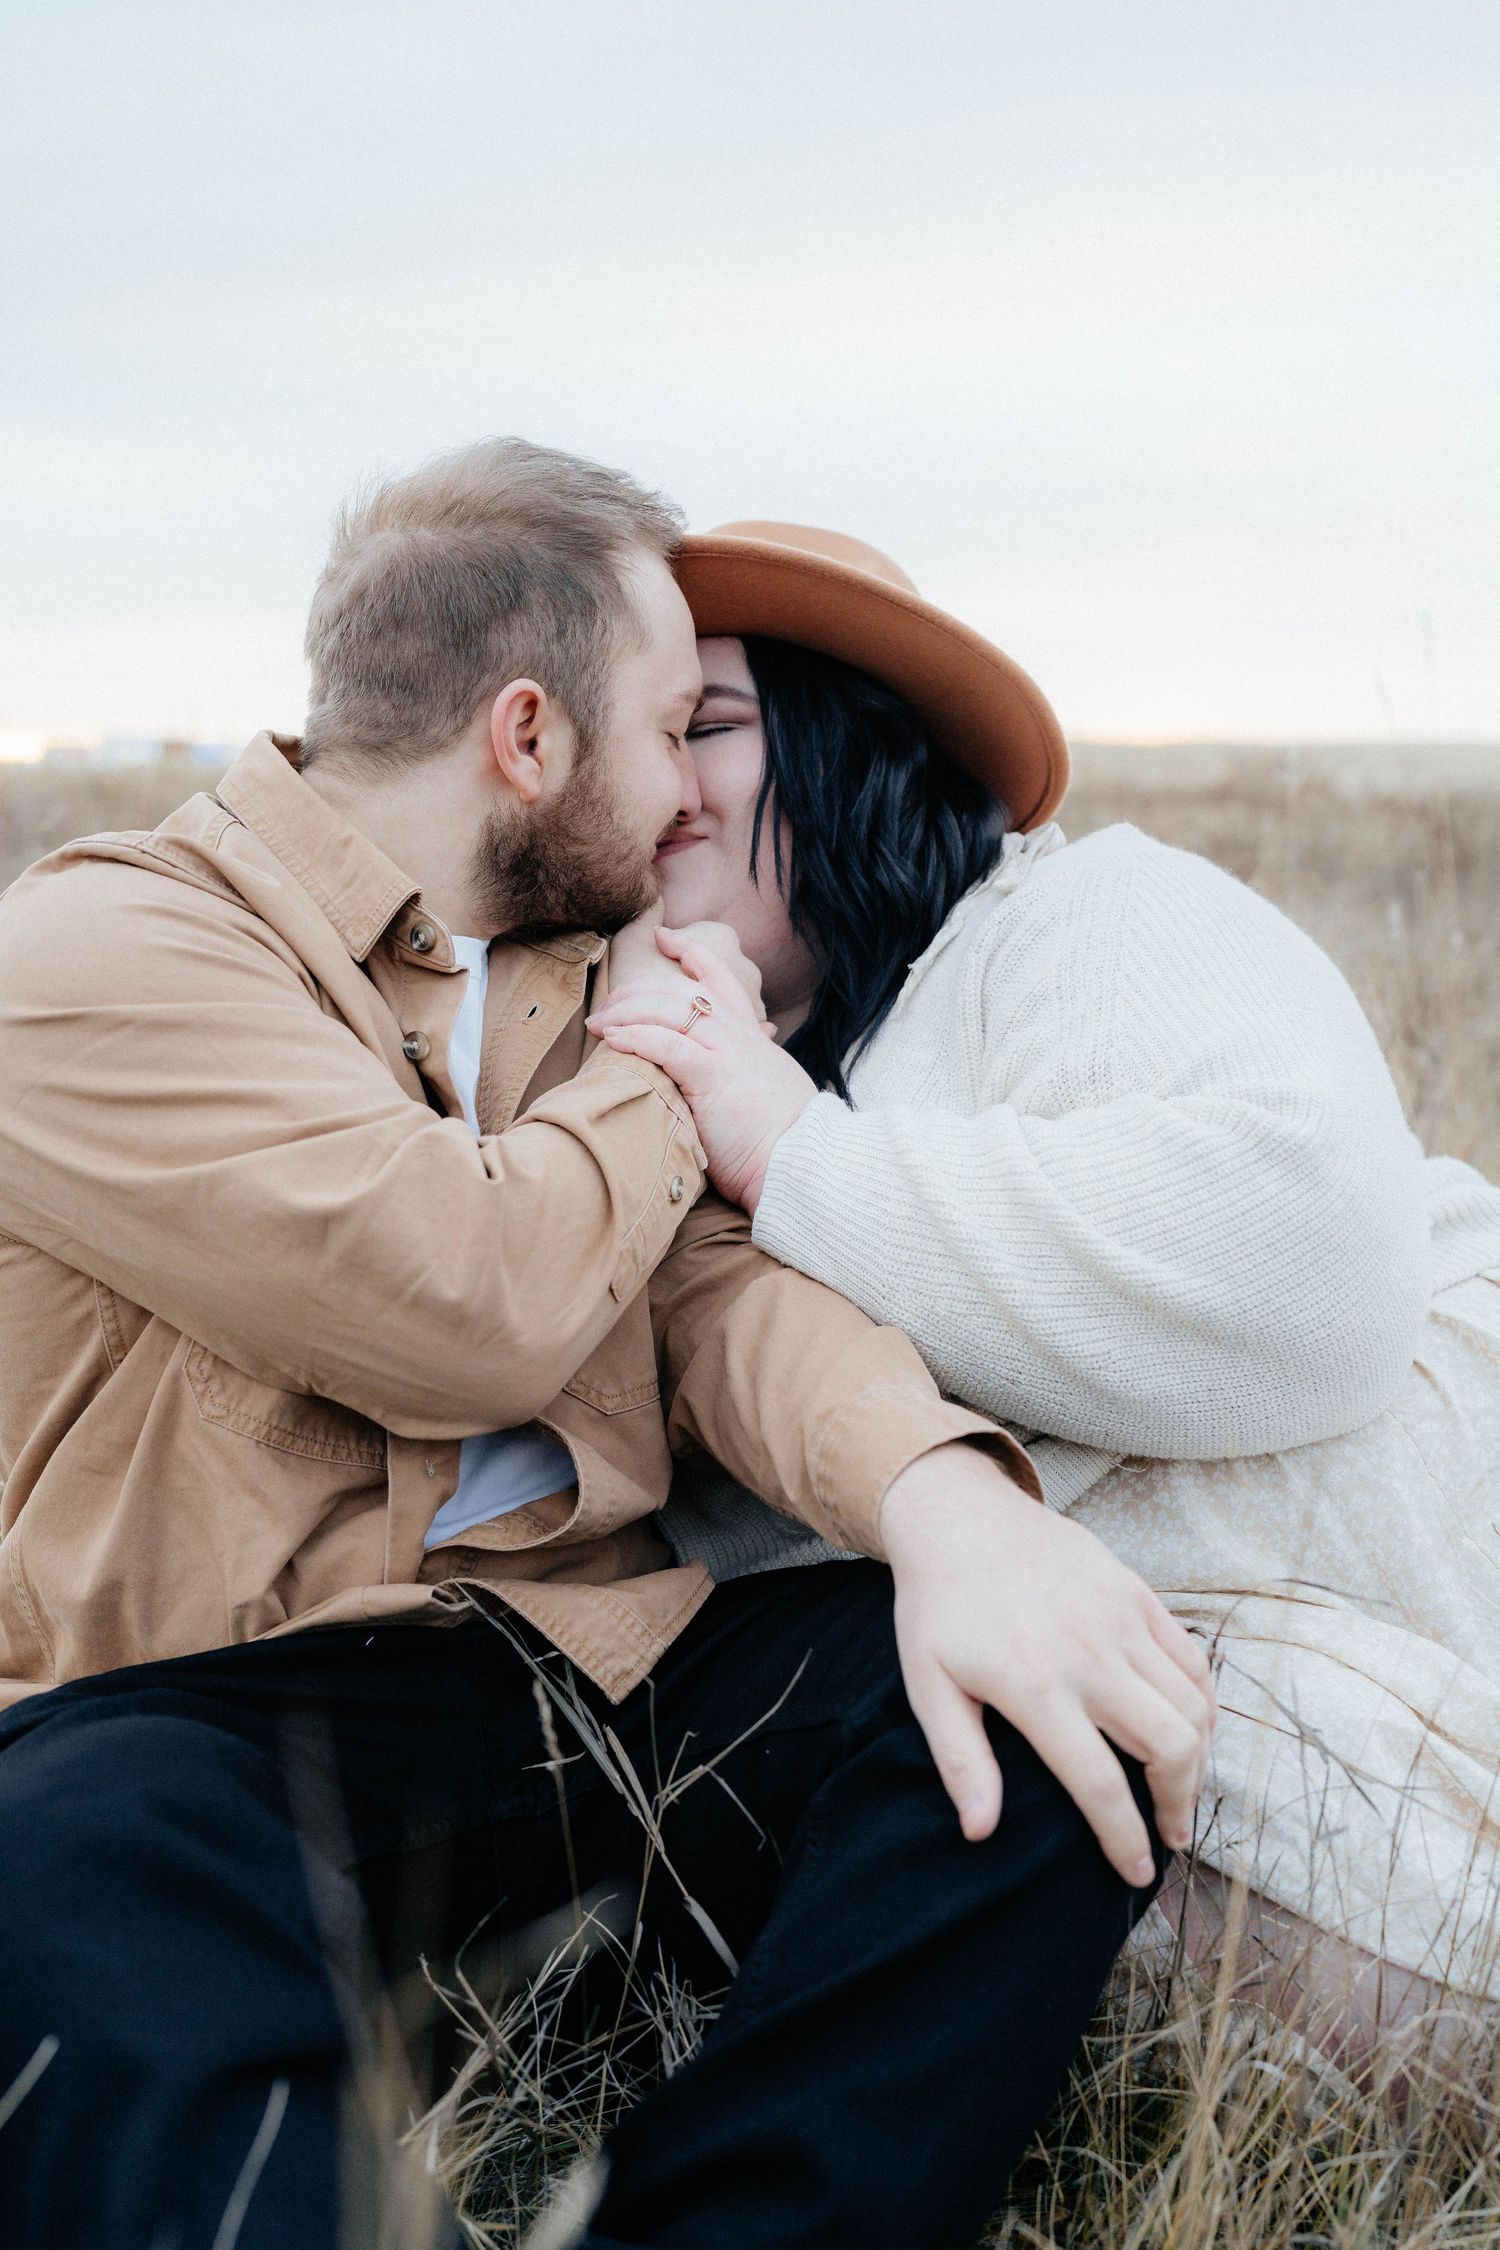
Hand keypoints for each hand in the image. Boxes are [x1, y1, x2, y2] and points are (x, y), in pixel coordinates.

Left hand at [586, 930, 816, 1213]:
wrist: (801, 1161)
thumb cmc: (783, 1137)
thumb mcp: (770, 1087)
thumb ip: (754, 1065)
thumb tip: (756, 1048)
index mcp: (750, 1037)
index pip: (720, 980)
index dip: (691, 953)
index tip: (664, 937)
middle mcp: (738, 1036)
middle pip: (680, 991)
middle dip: (637, 991)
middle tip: (608, 1001)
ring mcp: (726, 1053)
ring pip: (668, 1011)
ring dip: (625, 1013)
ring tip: (598, 1024)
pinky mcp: (713, 1078)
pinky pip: (666, 1046)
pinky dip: (636, 1038)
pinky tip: (613, 1041)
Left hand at [881, 1444, 1214, 1885]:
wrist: (959, 1516)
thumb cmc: (939, 1607)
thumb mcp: (928, 1685)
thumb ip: (960, 1761)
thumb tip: (981, 1831)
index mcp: (1035, 1685)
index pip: (1100, 1784)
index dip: (1125, 1839)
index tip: (1136, 1874)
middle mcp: (1089, 1654)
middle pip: (1170, 1747)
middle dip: (1179, 1804)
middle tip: (1170, 1834)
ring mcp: (1121, 1619)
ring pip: (1193, 1706)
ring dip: (1197, 1759)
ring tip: (1180, 1788)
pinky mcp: (1137, 1594)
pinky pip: (1192, 1660)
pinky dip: (1202, 1704)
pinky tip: (1189, 1729)